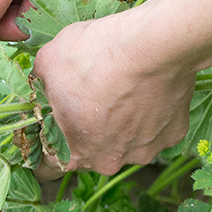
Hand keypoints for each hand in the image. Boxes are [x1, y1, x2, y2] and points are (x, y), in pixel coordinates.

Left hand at [32, 8, 194, 176]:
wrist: (152, 44)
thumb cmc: (95, 56)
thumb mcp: (47, 64)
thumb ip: (39, 87)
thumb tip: (39, 89)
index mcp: (73, 154)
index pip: (47, 167)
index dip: (44, 145)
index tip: (48, 125)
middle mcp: (109, 162)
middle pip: (89, 152)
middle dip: (85, 129)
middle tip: (91, 96)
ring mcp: (144, 151)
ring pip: (125, 141)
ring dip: (120, 122)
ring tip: (122, 88)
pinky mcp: (172, 134)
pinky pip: (156, 128)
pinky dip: (151, 112)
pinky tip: (147, 87)